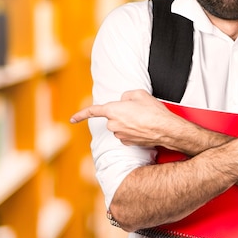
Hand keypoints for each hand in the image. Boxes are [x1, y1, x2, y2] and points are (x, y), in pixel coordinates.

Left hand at [70, 90, 184, 147]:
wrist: (165, 129)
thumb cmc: (153, 111)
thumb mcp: (140, 94)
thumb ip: (126, 95)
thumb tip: (123, 101)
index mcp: (113, 111)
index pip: (93, 111)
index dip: (81, 114)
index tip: (72, 119)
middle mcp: (113, 125)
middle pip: (112, 117)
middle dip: (122, 113)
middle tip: (137, 110)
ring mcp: (120, 135)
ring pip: (120, 126)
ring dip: (128, 122)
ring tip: (144, 119)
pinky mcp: (128, 143)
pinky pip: (126, 134)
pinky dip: (133, 130)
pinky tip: (144, 127)